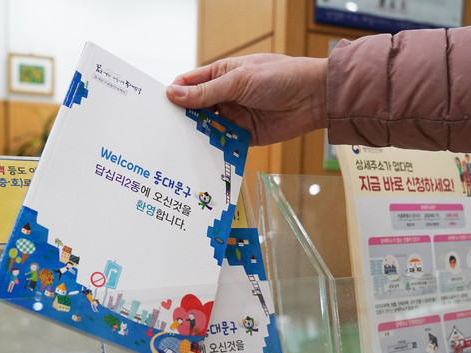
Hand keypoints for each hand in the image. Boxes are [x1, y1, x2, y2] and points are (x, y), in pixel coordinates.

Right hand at [166, 54, 327, 145]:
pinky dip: (213, 150)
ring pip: (206, 128)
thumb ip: (206, 92)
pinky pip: (223, 144)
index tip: (157, 108)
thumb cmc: (280, 77)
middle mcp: (224, 96)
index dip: (173, 94)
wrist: (315, 98)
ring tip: (177, 147)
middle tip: (163, 132)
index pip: (188, 84)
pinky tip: (200, 157)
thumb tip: (172, 94)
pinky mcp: (243, 136)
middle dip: (180, 119)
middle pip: (194, 109)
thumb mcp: (239, 81)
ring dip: (195, 136)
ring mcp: (233, 116)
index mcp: (220, 75)